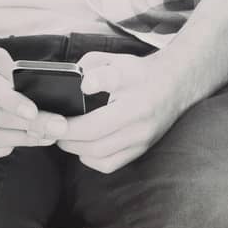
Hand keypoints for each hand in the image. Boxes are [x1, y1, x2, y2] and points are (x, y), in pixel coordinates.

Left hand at [55, 53, 187, 173]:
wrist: (175, 86)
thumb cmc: (142, 73)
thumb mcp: (116, 63)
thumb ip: (92, 70)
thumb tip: (76, 86)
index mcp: (134, 107)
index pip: (94, 125)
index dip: (67, 127)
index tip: (51, 119)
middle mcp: (140, 130)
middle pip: (94, 146)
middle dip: (67, 140)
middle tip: (51, 128)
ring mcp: (141, 143)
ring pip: (101, 158)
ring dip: (76, 150)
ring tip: (64, 137)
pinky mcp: (141, 150)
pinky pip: (110, 164)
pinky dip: (91, 159)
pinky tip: (83, 147)